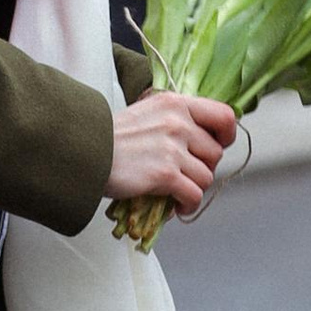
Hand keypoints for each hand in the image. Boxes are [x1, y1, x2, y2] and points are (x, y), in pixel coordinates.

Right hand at [105, 90, 237, 219]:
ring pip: (206, 177)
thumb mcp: (147, 113)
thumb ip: (175, 120)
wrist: (83, 152)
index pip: (225, 115)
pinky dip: (187, 205)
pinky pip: (194, 195)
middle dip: (203, 168)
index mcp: (175, 103)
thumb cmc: (110, 137)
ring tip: (176, 194)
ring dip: (193, 189)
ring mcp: (172, 148)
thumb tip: (201, 141)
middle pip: (216, 153)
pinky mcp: (165, 174)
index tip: (217, 146)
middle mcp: (178, 122)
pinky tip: (176, 207)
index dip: (226, 135)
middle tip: (185, 176)